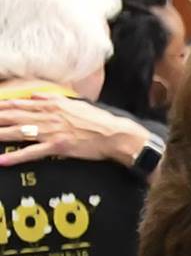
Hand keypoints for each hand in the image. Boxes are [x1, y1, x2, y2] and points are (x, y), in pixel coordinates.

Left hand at [0, 96, 147, 168]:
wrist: (114, 134)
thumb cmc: (96, 119)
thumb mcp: (74, 103)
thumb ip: (51, 98)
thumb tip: (33, 96)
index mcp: (51, 105)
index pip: (18, 104)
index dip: (0, 106)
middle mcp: (48, 117)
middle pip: (13, 117)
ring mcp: (51, 132)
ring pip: (18, 133)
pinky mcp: (57, 147)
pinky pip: (31, 153)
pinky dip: (15, 157)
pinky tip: (1, 160)